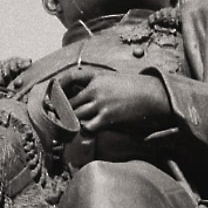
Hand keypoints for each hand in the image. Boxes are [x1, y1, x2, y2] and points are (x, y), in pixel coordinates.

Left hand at [58, 70, 173, 134]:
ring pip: (75, 115)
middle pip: (69, 101)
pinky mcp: (107, 117)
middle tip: (59, 118)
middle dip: (62, 111)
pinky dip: (85, 131)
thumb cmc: (135, 89)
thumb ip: (97, 85)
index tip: (53, 95)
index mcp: (97, 76)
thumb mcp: (114, 80)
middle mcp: (96, 88)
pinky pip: (87, 127)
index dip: (58, 86)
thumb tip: (81, 96)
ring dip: (73, 123)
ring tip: (71, 128)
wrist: (154, 96)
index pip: (70, 77)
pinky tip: (89, 131)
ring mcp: (101, 103)